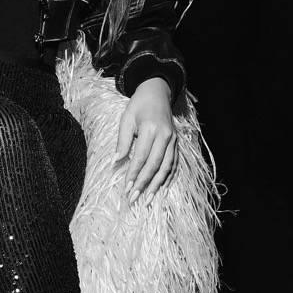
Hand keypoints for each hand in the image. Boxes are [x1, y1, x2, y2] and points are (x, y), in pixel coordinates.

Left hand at [114, 77, 176, 207]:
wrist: (157, 93)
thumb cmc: (138, 106)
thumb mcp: (126, 119)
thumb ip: (122, 141)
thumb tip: (115, 162)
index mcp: (151, 129)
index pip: (141, 157)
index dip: (133, 174)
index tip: (126, 188)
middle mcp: (165, 136)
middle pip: (155, 165)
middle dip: (144, 184)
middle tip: (134, 198)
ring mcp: (174, 141)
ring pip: (167, 167)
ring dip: (157, 185)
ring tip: (147, 199)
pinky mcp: (177, 144)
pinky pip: (174, 164)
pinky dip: (169, 178)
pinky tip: (162, 189)